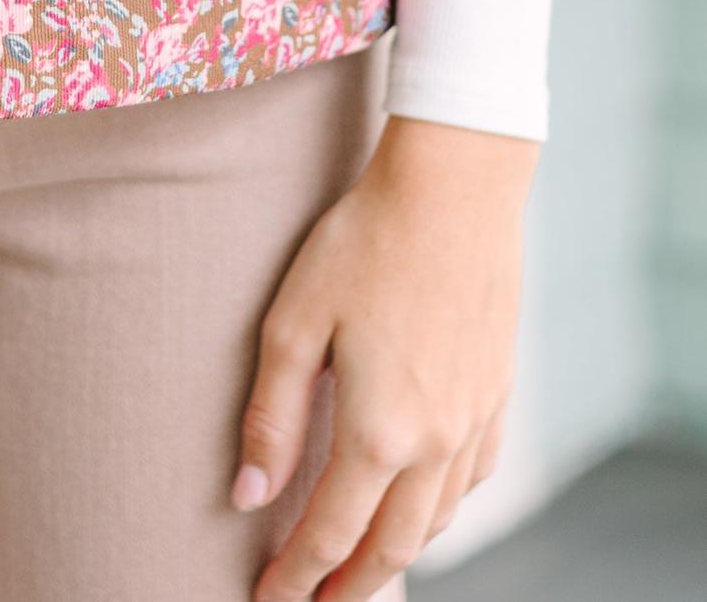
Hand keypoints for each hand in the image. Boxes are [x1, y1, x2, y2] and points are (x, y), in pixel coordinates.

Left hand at [232, 114, 537, 600]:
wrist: (454, 187)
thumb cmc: (364, 242)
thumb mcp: (294, 322)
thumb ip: (272, 416)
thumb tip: (247, 496)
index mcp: (380, 431)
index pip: (330, 534)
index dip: (296, 576)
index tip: (268, 601)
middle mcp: (436, 442)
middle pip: (391, 547)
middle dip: (350, 588)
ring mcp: (476, 420)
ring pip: (437, 521)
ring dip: (397, 555)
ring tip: (361, 567)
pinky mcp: (499, 392)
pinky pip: (473, 479)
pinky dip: (442, 510)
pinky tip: (423, 504)